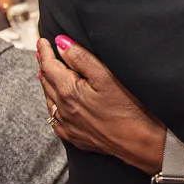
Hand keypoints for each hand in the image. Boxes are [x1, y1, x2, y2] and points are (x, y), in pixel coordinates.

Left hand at [36, 36, 183, 178]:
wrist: (141, 142)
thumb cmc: (130, 108)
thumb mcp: (107, 75)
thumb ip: (82, 58)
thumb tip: (61, 43)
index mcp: (69, 92)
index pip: (50, 66)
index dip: (45, 52)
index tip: (43, 41)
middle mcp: (64, 110)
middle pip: (47, 83)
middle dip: (44, 65)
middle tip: (42, 52)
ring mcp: (69, 126)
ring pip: (50, 101)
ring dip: (47, 85)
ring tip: (45, 74)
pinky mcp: (77, 137)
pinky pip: (56, 120)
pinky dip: (53, 107)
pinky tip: (56, 104)